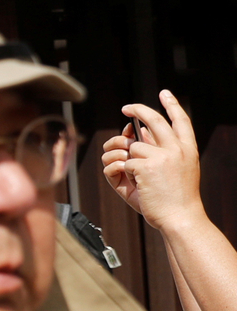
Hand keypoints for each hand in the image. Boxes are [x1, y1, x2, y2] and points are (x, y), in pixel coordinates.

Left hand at [103, 90, 202, 230]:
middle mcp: (177, 149)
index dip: (172, 105)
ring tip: (135, 177)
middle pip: (154, 120)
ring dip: (127, 159)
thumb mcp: (176, 170)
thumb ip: (162, 150)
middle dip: (138, 110)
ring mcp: (162, 156)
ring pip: (133, 147)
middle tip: (126, 108)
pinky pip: (124, 162)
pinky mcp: (146, 166)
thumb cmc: (176, 198)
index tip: (164, 93)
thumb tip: (143, 131)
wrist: (180, 217)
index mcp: (188, 149)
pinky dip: (122, 173)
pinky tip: (133, 184)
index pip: (181, 121)